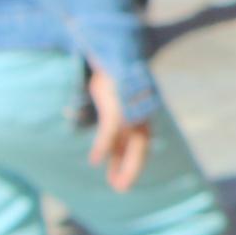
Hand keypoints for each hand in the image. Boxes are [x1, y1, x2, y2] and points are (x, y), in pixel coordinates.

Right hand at [85, 64, 149, 193]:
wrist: (113, 45)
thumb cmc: (110, 70)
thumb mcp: (108, 93)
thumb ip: (108, 112)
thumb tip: (97, 127)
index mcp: (137, 108)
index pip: (137, 139)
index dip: (128, 160)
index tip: (118, 180)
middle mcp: (138, 108)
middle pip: (140, 142)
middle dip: (132, 166)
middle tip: (121, 189)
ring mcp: (130, 104)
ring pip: (132, 139)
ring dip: (126, 163)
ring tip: (117, 185)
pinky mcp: (117, 99)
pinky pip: (112, 127)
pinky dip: (104, 144)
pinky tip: (95, 160)